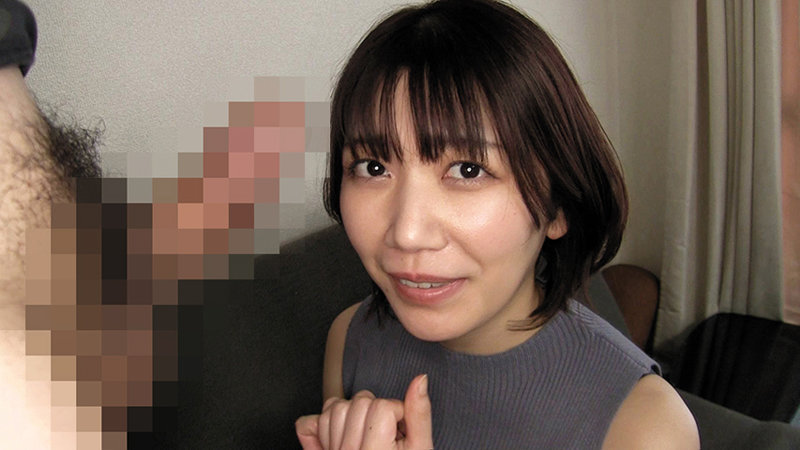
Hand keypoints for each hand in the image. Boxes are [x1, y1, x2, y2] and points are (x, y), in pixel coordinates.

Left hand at [296, 374, 432, 449]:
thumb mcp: (421, 448)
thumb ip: (420, 414)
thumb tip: (420, 379)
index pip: (382, 406)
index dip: (397, 411)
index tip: (401, 430)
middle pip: (359, 402)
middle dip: (376, 410)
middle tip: (386, 433)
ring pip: (335, 407)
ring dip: (352, 413)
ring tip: (368, 432)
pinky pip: (308, 424)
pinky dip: (322, 422)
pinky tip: (342, 432)